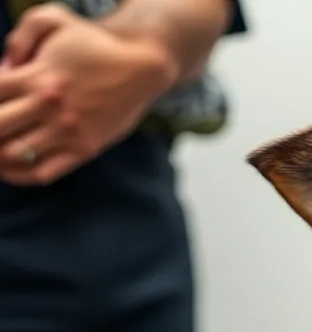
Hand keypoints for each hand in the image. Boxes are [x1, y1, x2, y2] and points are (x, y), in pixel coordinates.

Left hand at [0, 4, 176, 186]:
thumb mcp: (53, 20)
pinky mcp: (84, 149)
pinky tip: (8, 169)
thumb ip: (19, 39)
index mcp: (36, 75)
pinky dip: (18, 176)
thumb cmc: (94, 44)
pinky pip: (42, 172)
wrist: (142, 68)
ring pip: (13, 153)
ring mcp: (68, 131)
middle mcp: (49, 106)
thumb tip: (2, 70)